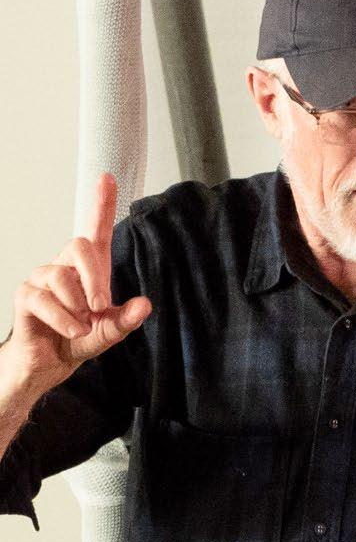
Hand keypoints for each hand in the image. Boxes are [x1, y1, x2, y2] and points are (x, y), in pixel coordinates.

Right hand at [5, 175, 150, 397]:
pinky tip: (71, 330)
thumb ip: (126, 319)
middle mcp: (64, 267)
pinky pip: (44, 299)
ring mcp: (42, 280)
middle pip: (79, 244)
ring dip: (77, 305)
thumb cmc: (77, 340)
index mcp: (88, 270)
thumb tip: (144, 304)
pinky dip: (64, 319)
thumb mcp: (109, 332)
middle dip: (94, 275)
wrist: (49, 364)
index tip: (107, 177)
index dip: (101, 203)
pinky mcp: (26, 297)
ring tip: (80, 325)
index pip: (94, 230)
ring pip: (60, 275)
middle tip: (100, 305)